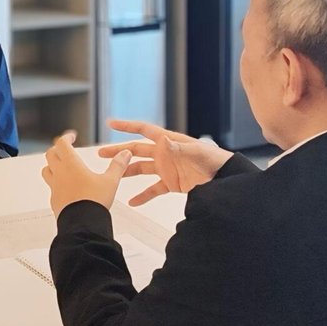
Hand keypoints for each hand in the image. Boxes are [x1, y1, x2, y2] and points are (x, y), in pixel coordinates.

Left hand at [41, 131, 130, 217]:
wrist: (83, 224)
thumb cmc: (95, 201)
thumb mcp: (111, 181)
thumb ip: (118, 166)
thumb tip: (125, 154)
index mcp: (71, 164)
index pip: (62, 143)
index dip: (66, 137)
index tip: (72, 136)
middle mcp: (59, 173)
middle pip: (50, 154)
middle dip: (58, 149)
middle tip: (66, 149)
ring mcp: (54, 187)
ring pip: (46, 170)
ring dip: (52, 165)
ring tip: (61, 166)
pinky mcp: (54, 200)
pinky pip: (51, 187)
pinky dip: (56, 183)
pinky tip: (65, 187)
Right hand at [102, 119, 233, 205]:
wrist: (225, 181)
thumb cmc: (214, 162)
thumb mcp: (196, 153)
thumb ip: (178, 148)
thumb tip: (163, 141)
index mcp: (168, 141)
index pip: (144, 130)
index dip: (127, 126)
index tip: (110, 123)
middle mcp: (164, 153)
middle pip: (136, 150)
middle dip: (119, 152)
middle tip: (101, 155)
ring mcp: (167, 168)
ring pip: (141, 169)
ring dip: (127, 172)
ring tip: (111, 177)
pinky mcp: (171, 183)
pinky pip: (153, 189)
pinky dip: (143, 195)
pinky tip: (132, 202)